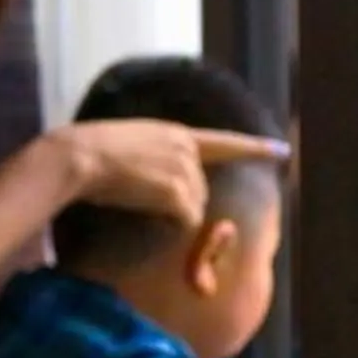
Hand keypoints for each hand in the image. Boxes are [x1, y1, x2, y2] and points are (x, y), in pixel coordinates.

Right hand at [59, 120, 289, 224]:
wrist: (77, 156)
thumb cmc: (87, 154)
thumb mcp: (128, 146)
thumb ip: (153, 159)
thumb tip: (161, 189)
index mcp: (174, 133)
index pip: (223, 141)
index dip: (254, 147)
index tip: (281, 151)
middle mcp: (186, 148)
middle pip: (201, 191)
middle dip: (181, 204)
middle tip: (142, 198)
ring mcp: (184, 169)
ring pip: (194, 208)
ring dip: (171, 214)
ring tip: (135, 198)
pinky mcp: (179, 191)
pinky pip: (185, 222)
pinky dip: (168, 224)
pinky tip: (141, 208)